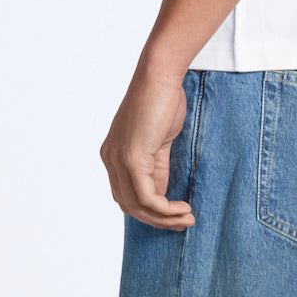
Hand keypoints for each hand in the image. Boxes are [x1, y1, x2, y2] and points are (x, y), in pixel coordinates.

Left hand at [100, 64, 196, 229]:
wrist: (160, 74)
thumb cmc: (163, 99)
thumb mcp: (158, 140)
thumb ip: (156, 167)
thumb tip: (161, 194)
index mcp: (113, 153)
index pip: (126, 195)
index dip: (149, 210)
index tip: (173, 214)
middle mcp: (110, 158)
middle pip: (128, 206)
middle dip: (157, 220)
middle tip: (183, 222)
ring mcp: (118, 159)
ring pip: (137, 206)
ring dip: (164, 218)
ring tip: (187, 219)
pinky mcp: (132, 158)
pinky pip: (146, 197)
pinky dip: (165, 208)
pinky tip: (182, 209)